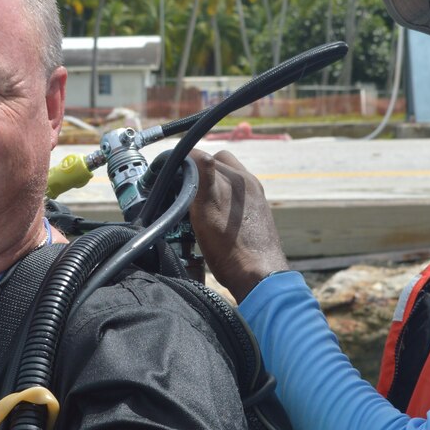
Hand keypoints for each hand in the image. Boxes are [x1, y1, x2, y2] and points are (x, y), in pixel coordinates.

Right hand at [189, 149, 288, 302]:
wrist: (258, 277)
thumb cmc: (231, 248)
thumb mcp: (206, 210)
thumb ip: (202, 177)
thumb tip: (194, 153)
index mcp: (238, 178)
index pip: (202, 156)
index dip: (184, 163)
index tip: (171, 176)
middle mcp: (248, 184)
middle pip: (216, 164)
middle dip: (198, 171)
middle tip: (184, 189)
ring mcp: (254, 198)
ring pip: (225, 179)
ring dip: (210, 184)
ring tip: (198, 204)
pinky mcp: (257, 213)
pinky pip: (235, 195)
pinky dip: (222, 198)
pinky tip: (215, 217)